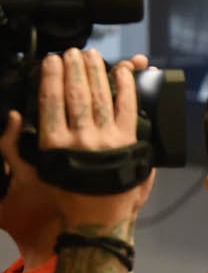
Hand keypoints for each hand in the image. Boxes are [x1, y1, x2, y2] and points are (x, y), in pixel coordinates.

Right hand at [0, 50, 156, 231]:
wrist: (99, 221)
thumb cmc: (67, 196)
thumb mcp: (32, 171)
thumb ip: (14, 145)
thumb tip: (14, 116)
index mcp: (54, 144)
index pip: (51, 100)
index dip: (51, 76)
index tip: (51, 60)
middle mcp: (80, 140)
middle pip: (76, 94)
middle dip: (74, 68)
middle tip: (72, 52)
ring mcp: (106, 141)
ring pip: (100, 97)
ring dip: (96, 72)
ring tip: (92, 55)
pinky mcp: (128, 143)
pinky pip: (128, 108)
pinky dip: (126, 87)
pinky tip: (123, 71)